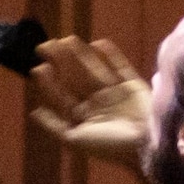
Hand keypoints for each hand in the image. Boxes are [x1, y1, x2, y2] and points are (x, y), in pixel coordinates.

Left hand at [24, 37, 151, 183]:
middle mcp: (99, 106)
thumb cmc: (110, 145)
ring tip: (67, 39)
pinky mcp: (134, 86)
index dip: (49, 83)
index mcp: (85, 120)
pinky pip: (121, 67)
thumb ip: (54, 126)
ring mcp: (116, 95)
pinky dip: (112, 55)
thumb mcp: (76, 140)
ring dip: (81, 55)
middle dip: (61, 63)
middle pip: (76, 79)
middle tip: (45, 44)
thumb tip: (34, 112)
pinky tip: (98, 43)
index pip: (62, 97)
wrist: (148, 144)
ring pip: (95, 70)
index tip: (38, 66)